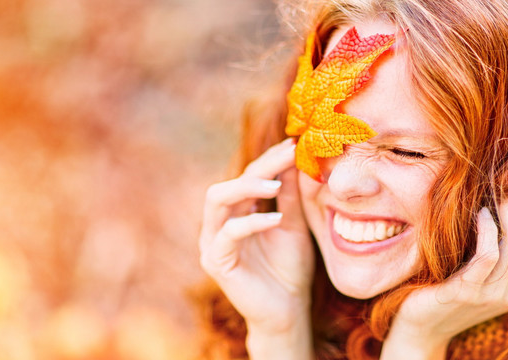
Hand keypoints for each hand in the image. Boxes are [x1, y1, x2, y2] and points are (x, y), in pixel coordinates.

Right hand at [198, 138, 314, 334]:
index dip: (269, 159)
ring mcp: (213, 243)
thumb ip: (289, 195)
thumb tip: (294, 157)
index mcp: (236, 213)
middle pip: (229, 182)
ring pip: (217, 201)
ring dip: (246, 187)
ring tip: (275, 184)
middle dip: (257, 166)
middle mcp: (219, 224)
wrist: (288, 311)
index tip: (294, 144)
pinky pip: (227, 235)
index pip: (247, 177)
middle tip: (287, 155)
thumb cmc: (289, 269)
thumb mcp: (293, 225)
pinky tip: (274, 219)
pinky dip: (250, 223)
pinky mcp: (216, 262)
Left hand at [381, 191, 507, 358]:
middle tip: (506, 177)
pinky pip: (488, 254)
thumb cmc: (448, 287)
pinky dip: (487, 228)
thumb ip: (500, 246)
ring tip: (494, 189)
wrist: (420, 326)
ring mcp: (494, 295)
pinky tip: (480, 213)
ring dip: (507, 209)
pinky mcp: (467, 292)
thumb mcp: (482, 269)